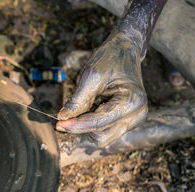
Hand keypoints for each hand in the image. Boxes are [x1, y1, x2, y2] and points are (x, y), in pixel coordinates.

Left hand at [56, 31, 147, 146]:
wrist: (124, 50)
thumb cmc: (110, 59)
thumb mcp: (91, 76)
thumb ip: (77, 100)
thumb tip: (62, 118)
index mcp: (132, 102)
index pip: (98, 123)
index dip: (76, 125)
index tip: (58, 123)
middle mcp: (137, 115)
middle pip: (101, 136)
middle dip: (82, 126)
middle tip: (67, 112)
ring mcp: (133, 120)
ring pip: (102, 137)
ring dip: (87, 125)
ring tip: (86, 103)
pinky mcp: (126, 122)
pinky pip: (104, 131)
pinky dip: (92, 123)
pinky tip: (91, 106)